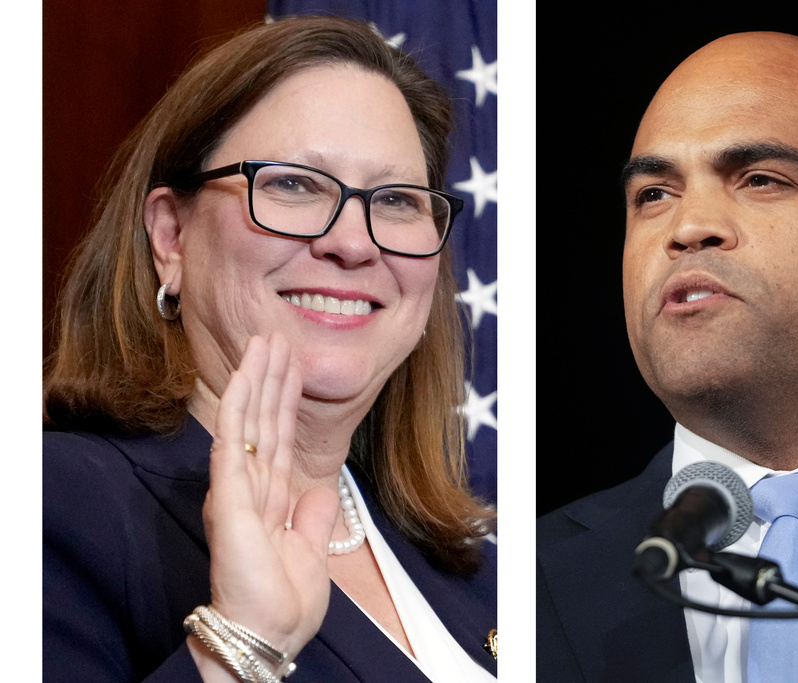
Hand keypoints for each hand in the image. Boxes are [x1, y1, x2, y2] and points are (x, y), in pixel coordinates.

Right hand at [201, 333, 338, 659]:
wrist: (267, 636)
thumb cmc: (283, 604)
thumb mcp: (311, 554)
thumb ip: (311, 518)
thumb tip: (319, 490)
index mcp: (270, 500)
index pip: (279, 438)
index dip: (285, 402)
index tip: (292, 367)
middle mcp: (250, 489)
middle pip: (262, 421)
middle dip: (270, 378)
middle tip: (275, 337)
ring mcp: (236, 489)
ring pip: (246, 420)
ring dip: (255, 379)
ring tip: (264, 341)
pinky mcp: (227, 497)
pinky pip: (231, 441)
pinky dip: (238, 406)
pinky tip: (243, 376)